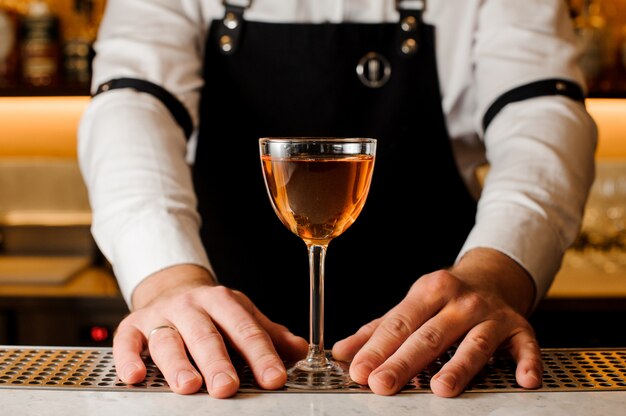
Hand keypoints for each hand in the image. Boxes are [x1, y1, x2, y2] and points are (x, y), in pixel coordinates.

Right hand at [112, 264, 307, 397]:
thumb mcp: (241, 315)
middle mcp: (191, 306)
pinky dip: (130, 358)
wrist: (171, 289)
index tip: (274, 378)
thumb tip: (300, 349)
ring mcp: (161, 315)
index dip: (261, 355)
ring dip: (178, 364)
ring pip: (169, 340)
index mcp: (223, 301)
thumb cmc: (211, 311)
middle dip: (218, 362)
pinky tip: (136, 376)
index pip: (245, 329)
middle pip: (206, 335)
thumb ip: (269, 334)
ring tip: (188, 386)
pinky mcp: (132, 326)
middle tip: (228, 387)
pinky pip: (127, 342)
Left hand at [332, 247, 542, 396]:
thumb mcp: (410, 306)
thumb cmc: (444, 299)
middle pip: (429, 335)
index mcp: (429, 291)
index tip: (359, 372)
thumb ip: (376, 330)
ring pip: (473, 344)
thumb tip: (342, 352)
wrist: (492, 278)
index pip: (398, 323)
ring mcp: (491, 315)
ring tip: (441, 389)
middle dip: (404, 362)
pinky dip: (527, 363)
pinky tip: (525, 380)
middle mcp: (461, 301)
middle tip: (383, 384)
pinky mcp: (519, 329)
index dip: (377, 349)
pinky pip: (526, 347)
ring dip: (459, 367)